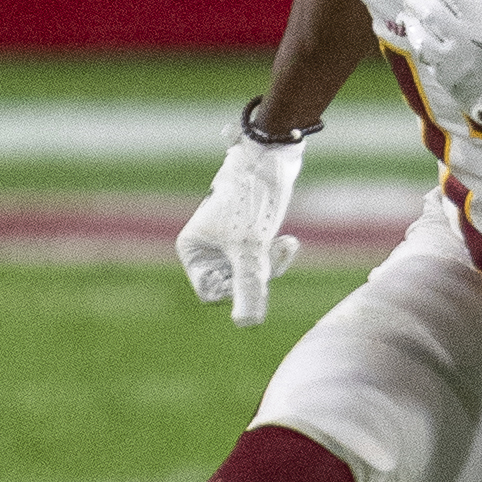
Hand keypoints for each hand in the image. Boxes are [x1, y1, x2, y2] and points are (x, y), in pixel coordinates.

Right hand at [177, 131, 302, 323]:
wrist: (273, 157)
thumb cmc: (253, 200)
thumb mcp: (250, 249)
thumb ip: (248, 287)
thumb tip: (247, 325)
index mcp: (191, 250)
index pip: (211, 293)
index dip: (236, 287)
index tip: (253, 266)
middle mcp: (205, 246)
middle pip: (233, 284)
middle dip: (258, 272)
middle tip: (272, 250)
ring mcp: (227, 241)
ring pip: (251, 273)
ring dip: (271, 263)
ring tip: (285, 243)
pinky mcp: (248, 233)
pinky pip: (262, 258)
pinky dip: (276, 252)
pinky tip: (289, 241)